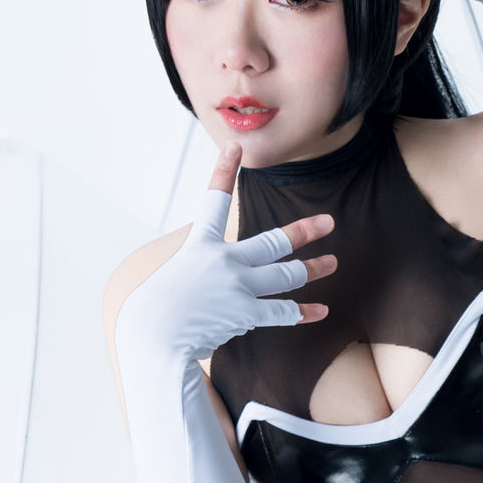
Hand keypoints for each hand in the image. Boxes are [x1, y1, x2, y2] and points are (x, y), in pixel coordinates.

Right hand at [117, 145, 334, 370]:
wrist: (151, 334)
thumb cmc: (152, 313)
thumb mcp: (171, 278)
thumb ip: (198, 276)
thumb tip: (215, 291)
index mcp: (200, 246)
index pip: (214, 201)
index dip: (224, 171)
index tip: (234, 147)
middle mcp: (223, 260)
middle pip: (272, 241)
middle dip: (303, 232)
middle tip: (327, 223)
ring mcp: (237, 285)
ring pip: (286, 274)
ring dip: (312, 269)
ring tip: (331, 263)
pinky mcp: (245, 312)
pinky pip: (282, 311)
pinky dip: (303, 312)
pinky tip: (321, 310)